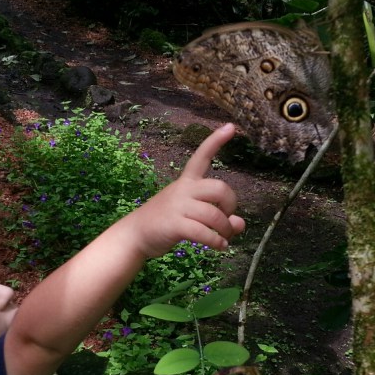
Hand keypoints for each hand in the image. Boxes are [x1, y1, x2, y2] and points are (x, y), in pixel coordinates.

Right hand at [126, 123, 245, 257]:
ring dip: (225, 230)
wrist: (135, 235)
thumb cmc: (165, 222)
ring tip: (225, 240)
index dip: (216, 142)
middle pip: (219, 188)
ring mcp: (178, 206)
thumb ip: (218, 217)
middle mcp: (183, 190)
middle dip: (231, 205)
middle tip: (227, 219)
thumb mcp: (191, 215)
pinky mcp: (175, 225)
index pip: (201, 156)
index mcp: (187, 182)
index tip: (231, 127)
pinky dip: (216, 241)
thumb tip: (240, 224)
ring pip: (214, 215)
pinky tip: (220, 247)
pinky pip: (204, 232)